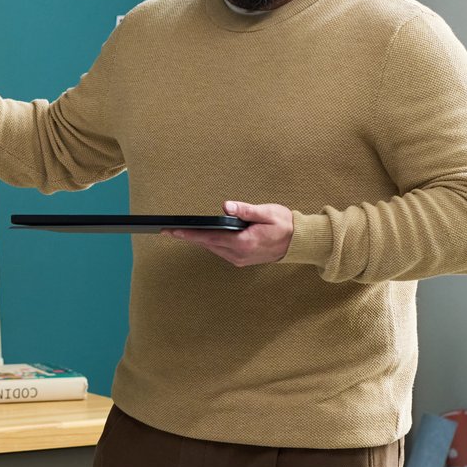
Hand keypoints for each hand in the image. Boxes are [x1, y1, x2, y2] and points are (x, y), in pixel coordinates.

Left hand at [164, 200, 293, 266]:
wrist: (298, 243)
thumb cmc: (284, 225)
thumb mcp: (268, 212)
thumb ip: (246, 210)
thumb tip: (226, 206)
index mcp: (244, 242)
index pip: (210, 238)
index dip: (190, 234)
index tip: (173, 231)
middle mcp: (239, 254)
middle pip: (207, 244)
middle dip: (188, 237)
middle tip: (168, 230)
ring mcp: (239, 259)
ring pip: (212, 248)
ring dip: (198, 240)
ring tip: (180, 232)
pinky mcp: (241, 259)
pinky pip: (220, 251)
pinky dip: (210, 243)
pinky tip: (203, 236)